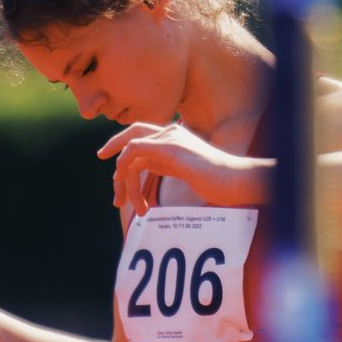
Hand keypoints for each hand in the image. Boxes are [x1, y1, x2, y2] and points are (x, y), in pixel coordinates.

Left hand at [96, 122, 268, 216]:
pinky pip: (133, 152)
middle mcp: (170, 134)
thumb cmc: (218, 181)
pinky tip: (134, 198)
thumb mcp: (186, 171)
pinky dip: (126, 173)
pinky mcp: (168, 148)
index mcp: (174, 138)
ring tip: (131, 207)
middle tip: (105, 169)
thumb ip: (166, 164)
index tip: (110, 164)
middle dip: (113, 148)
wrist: (236, 180)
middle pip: (132, 134)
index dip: (122, 146)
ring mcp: (169, 138)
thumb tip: (147, 168)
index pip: (142, 135)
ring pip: (130, 152)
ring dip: (124, 182)